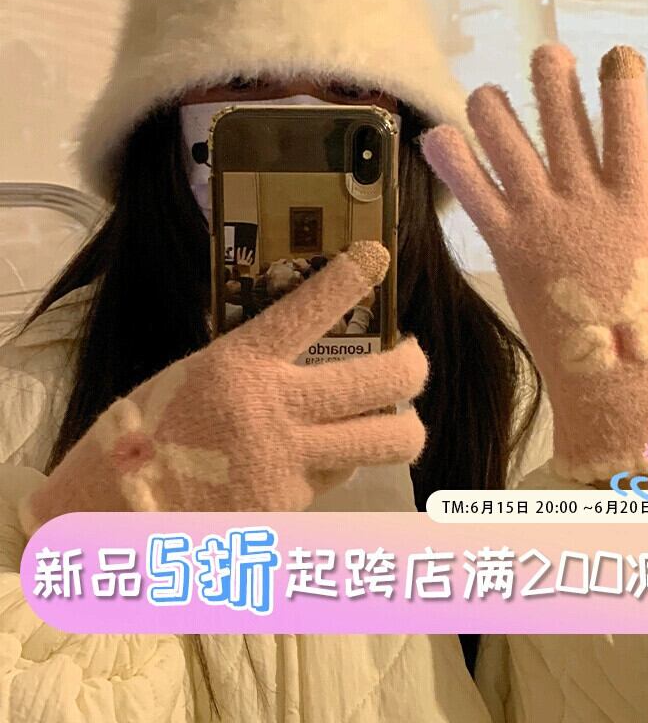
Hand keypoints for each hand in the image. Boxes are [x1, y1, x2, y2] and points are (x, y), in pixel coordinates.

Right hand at [20, 242, 427, 532]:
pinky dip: (337, 465)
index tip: (377, 255)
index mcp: (241, 362)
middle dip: (413, 366)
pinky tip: (316, 463)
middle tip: (412, 358)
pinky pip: (338, 477)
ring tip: (399, 421)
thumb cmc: (148, 431)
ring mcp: (291, 461)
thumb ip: (255, 366)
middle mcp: (276, 407)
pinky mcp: (294, 505)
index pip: (308, 308)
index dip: (350, 276)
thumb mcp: (197, 377)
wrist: (116, 511)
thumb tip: (310, 358)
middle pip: (384, 382)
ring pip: (385, 441)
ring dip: (403, 428)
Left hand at [422, 44, 647, 482]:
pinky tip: (437, 136)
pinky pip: (474, 196)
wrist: (612, 379)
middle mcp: (584, 202)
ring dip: (495, 112)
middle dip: (553, 80)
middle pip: (562, 122)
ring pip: (510, 147)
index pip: (628, 125)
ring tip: (486, 93)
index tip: (615, 54)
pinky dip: (454, 165)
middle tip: (546, 56)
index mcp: (634, 202)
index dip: (621, 84)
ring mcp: (542, 222)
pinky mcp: (508, 247)